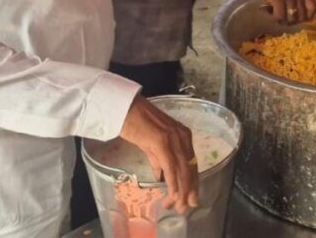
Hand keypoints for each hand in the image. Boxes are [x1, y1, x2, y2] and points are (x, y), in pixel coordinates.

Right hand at [119, 95, 198, 213]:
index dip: (192, 181)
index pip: (191, 162)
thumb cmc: (135, 123)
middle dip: (190, 189)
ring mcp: (173, 138)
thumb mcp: (151, 144)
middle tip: (188, 207)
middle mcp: (182, 136)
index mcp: (183, 135)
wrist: (124, 108)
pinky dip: (173, 182)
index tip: (191, 197)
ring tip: (179, 206)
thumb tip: (161, 177)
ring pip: (182, 169)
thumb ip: (158, 159)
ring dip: (182, 190)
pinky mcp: (162, 141)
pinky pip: (171, 166)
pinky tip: (174, 194)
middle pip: (190, 167)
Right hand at [243, 0, 315, 23]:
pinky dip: (274, 18)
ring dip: (283, 20)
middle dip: (293, 21)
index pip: (314, 7)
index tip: (298, 18)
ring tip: (274, 15)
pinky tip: (268, 12)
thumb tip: (294, 7)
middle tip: (283, 19)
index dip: (307, 16)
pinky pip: (280, 16)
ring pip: (291, 18)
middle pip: (302, 16)